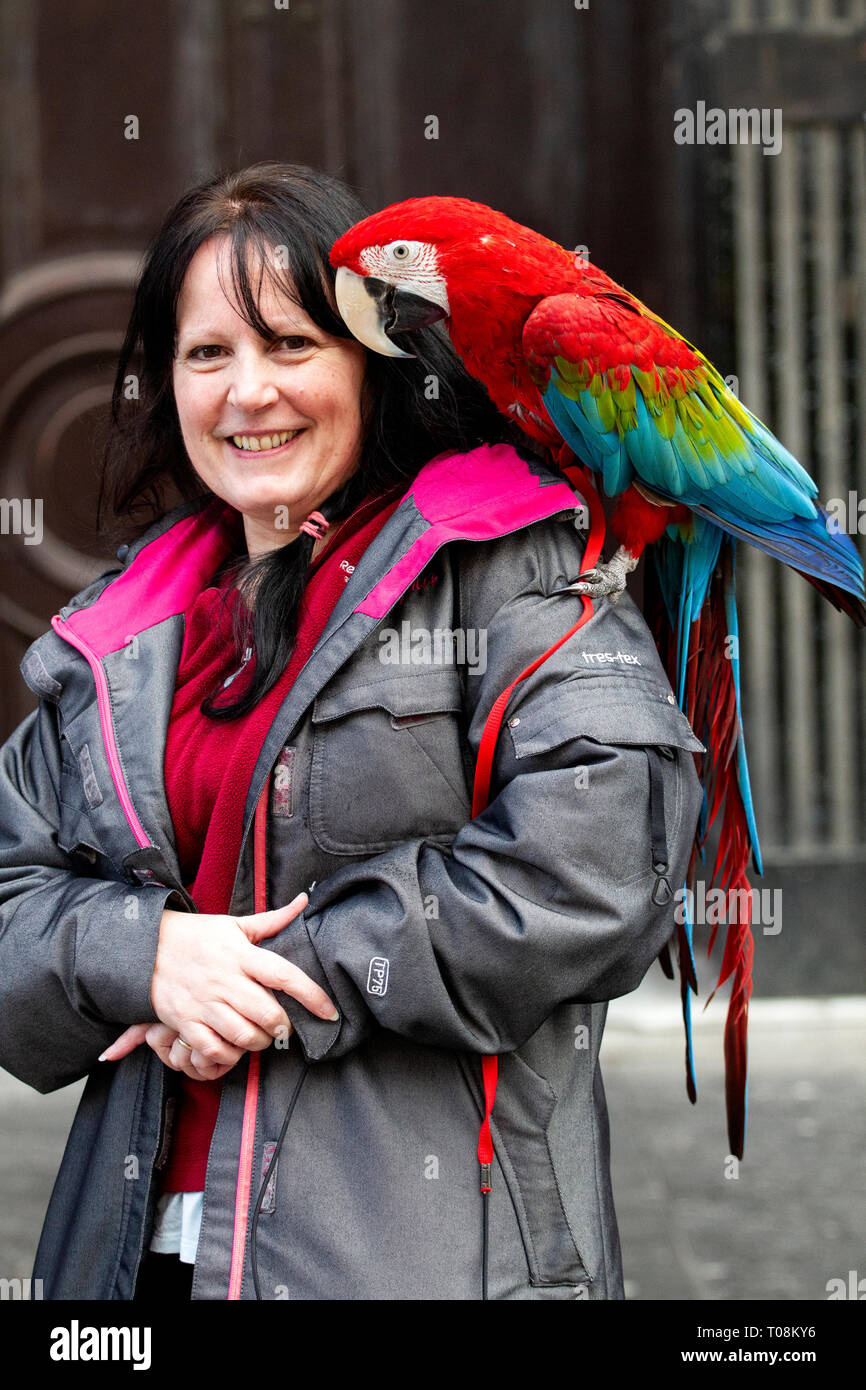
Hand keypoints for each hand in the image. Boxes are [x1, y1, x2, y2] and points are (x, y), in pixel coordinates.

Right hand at [99, 892, 336, 1078]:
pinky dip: (230, 1057)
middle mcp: (224, 980)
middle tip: (284, 1027)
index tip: (329, 1011)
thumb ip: (272, 920)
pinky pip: (214, 1050)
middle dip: (283, 1027)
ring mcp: (203, 1003)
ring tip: (261, 1037)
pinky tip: (235, 1049)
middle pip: (267, 1014)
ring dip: (260, 1043)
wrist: (145, 948)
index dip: (311, 995)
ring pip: (243, 1036)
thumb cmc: (197, 936)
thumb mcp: (234, 925)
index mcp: (240, 955)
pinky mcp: (185, 1022)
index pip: (284, 975)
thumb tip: (304, 901)